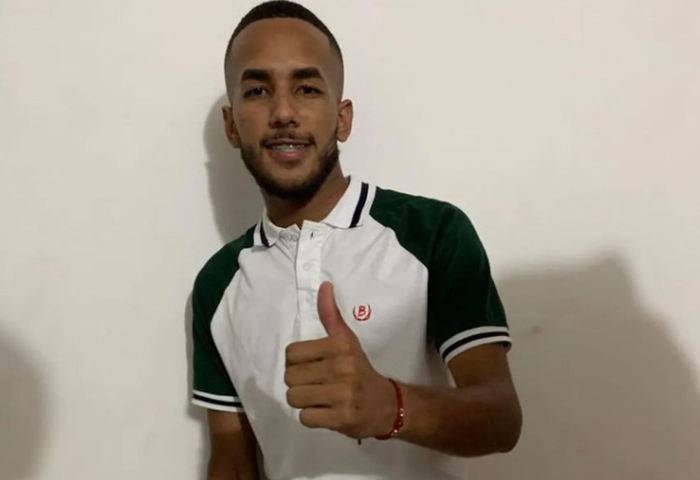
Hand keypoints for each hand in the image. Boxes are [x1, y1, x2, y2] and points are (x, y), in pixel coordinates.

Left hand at [284, 282, 396, 439]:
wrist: (386, 404)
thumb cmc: (360, 370)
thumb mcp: (347, 340)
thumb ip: (331, 315)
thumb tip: (324, 285)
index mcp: (339, 346)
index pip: (291, 353)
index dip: (297, 363)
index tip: (313, 366)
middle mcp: (341, 367)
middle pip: (290, 377)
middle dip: (300, 383)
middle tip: (318, 384)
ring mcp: (342, 394)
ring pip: (294, 397)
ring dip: (304, 401)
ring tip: (321, 398)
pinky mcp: (341, 418)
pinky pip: (305, 418)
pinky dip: (312, 417)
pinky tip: (327, 412)